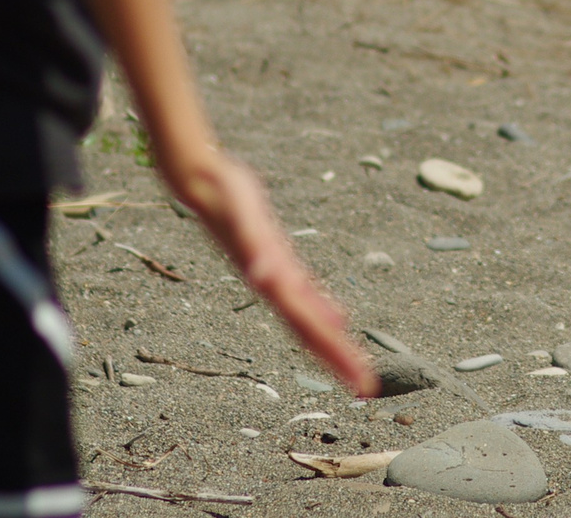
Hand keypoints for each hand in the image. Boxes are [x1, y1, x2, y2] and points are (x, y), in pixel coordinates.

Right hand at [163, 143, 378, 395]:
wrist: (204, 184)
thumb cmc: (224, 196)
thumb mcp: (240, 215)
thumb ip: (252, 243)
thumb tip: (264, 275)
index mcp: (275, 281)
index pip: (310, 326)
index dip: (333, 352)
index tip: (358, 379)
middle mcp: (276, 283)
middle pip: (311, 329)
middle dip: (338, 357)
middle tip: (366, 387)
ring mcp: (276, 274)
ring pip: (309, 316)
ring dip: (331, 341)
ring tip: (354, 364)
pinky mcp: (277, 259)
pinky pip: (304, 292)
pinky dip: (321, 309)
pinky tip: (337, 319)